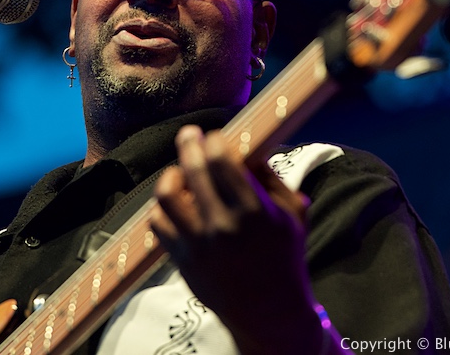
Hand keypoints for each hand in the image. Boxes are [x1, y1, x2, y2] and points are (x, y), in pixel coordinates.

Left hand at [149, 125, 328, 354]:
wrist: (270, 314)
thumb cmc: (285, 259)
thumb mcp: (292, 215)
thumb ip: (270, 178)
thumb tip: (247, 147)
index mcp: (254, 211)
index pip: (222, 159)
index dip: (216, 140)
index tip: (217, 138)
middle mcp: (223, 225)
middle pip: (193, 168)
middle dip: (189, 142)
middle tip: (190, 136)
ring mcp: (198, 244)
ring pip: (166, 194)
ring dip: (171, 175)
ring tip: (179, 173)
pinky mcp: (181, 260)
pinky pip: (158, 223)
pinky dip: (162, 208)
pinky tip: (176, 205)